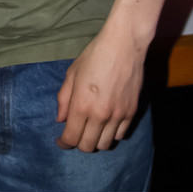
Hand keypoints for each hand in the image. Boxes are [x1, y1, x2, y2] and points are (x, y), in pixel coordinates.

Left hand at [55, 28, 145, 151]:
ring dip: (95, 141)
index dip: (64, 142)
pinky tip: (106, 124)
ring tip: (91, 130)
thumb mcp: (72, 73)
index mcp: (82, 105)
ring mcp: (118, 115)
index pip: (71, 137)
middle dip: (78, 143)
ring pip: (105, 144)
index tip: (61, 141)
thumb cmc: (94, 55)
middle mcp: (100, 115)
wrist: (123, 45)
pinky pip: (120, 135)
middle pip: (88, 146)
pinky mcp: (131, 113)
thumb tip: (61, 119)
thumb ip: (64, 99)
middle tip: (75, 134)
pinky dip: (111, 134)